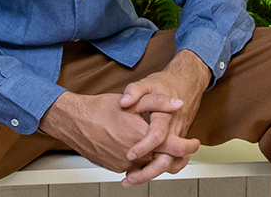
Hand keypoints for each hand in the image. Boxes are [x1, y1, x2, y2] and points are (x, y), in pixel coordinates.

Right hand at [38, 90, 194, 175]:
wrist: (75, 122)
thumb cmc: (100, 110)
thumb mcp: (132, 101)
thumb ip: (158, 102)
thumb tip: (177, 104)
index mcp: (141, 137)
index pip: (173, 147)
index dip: (187, 146)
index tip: (195, 143)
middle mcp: (134, 156)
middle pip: (163, 159)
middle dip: (174, 153)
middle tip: (182, 146)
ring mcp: (124, 165)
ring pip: (149, 165)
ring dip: (157, 157)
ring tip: (159, 146)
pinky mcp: (115, 168)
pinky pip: (135, 168)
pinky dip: (141, 161)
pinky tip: (138, 148)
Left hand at [116, 49, 212, 184]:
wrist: (187, 82)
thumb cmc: (166, 84)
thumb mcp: (147, 82)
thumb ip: (134, 91)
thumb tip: (124, 102)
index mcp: (166, 115)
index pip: (158, 135)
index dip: (144, 146)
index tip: (129, 154)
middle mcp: (175, 129)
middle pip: (167, 158)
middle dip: (148, 172)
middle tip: (129, 177)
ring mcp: (179, 137)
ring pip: (172, 163)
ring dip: (154, 174)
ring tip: (133, 178)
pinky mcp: (179, 140)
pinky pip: (174, 160)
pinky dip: (161, 169)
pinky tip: (145, 169)